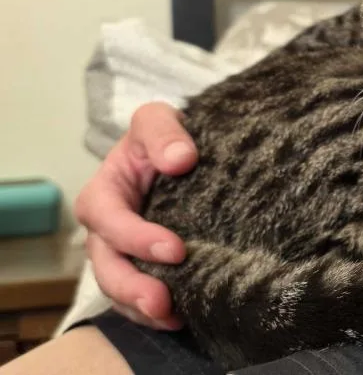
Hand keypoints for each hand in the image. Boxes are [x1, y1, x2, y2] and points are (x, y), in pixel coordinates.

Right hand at [75, 102, 196, 329]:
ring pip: (121, 289)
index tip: (175, 249)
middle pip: (107, 266)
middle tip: (162, 302)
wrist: (177, 153)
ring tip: (173, 318)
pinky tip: (182, 318)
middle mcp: (107, 230)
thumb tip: (181, 158)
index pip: (110, 220)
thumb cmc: (161, 136)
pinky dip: (156, 313)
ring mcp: (124, 253)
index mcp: (104, 194)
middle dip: (132, 288)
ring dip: (142, 308)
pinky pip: (140, 298)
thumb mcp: (157, 120)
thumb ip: (162, 132)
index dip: (136, 238)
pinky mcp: (145, 268)